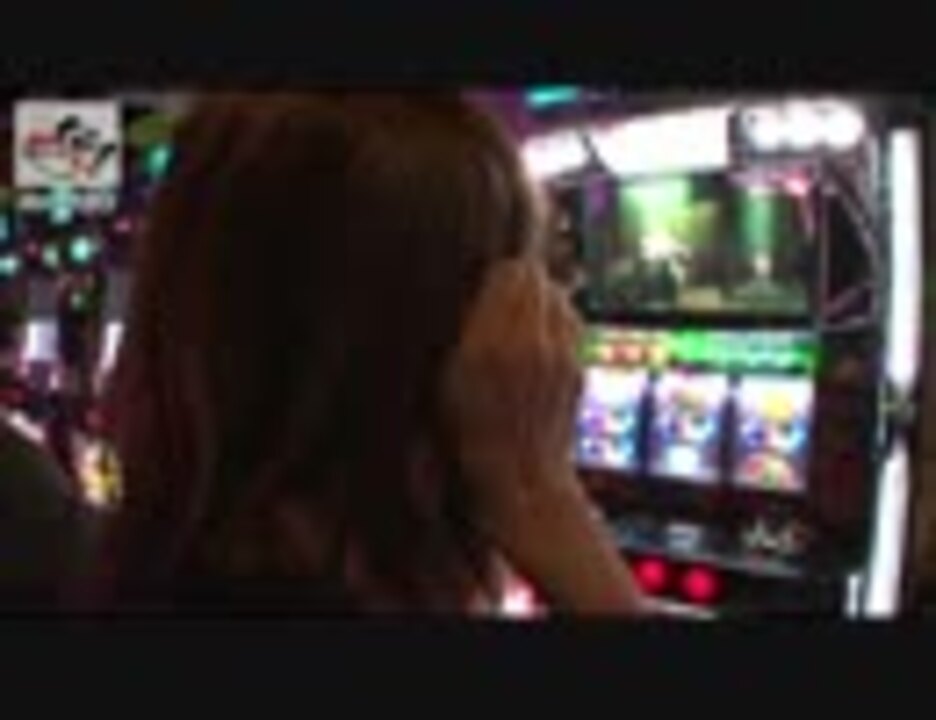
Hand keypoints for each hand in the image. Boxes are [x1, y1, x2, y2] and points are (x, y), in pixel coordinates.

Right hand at [443, 256, 581, 493]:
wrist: (523, 479)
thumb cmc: (473, 438)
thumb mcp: (449, 383)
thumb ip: (468, 331)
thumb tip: (485, 291)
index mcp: (491, 344)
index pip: (510, 273)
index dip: (496, 273)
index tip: (483, 281)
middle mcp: (532, 343)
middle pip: (536, 277)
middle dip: (519, 280)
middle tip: (500, 293)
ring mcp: (560, 353)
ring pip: (557, 295)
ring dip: (540, 298)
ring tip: (520, 316)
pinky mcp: (577, 365)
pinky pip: (570, 322)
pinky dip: (556, 322)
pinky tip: (539, 340)